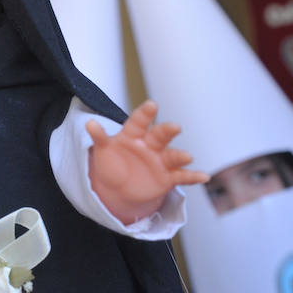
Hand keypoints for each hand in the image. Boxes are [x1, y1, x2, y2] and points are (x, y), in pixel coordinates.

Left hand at [87, 100, 208, 223]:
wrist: (119, 187)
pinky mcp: (168, 177)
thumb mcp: (103, 150)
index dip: (145, 114)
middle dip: (167, 131)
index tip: (152, 105)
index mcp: (134, 134)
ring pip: (172, 155)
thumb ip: (100, 137)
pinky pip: (182, 176)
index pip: (139, 122)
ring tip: (187, 156)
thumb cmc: (112, 163)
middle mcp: (150, 144)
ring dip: (180, 156)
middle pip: (160, 135)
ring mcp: (161, 160)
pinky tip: (204, 177)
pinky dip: (193, 177)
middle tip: (175, 127)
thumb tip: (89, 124)